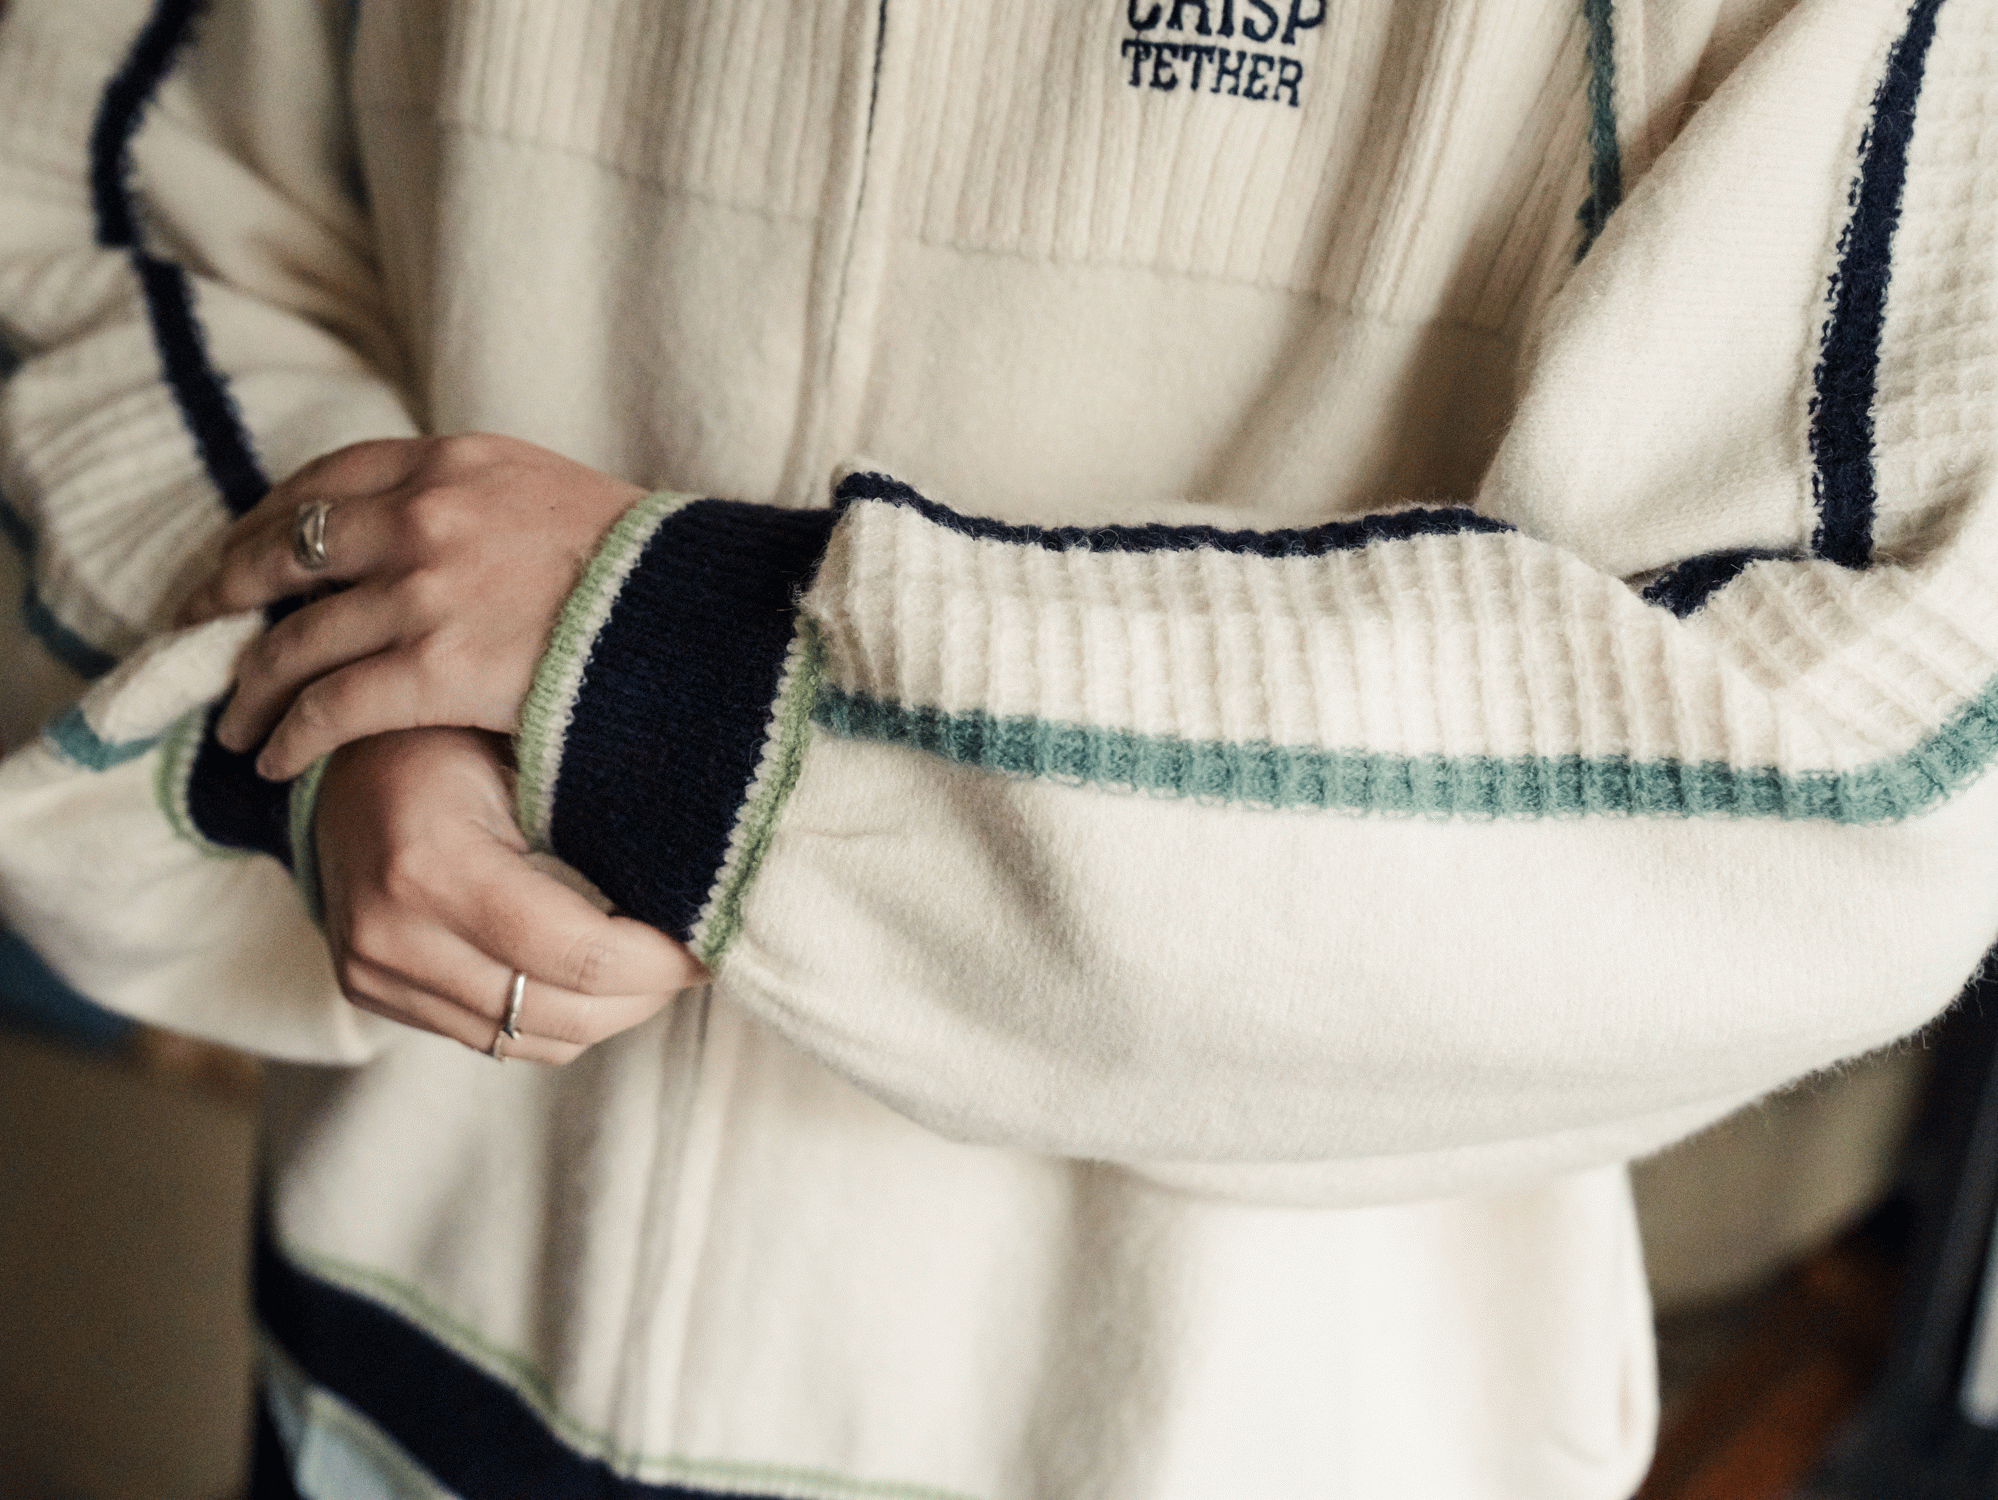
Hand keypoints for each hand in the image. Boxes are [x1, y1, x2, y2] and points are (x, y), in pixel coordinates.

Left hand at [177, 434, 645, 780]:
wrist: (705, 619)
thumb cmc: (647, 573)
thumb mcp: (553, 496)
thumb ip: (480, 504)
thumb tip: (429, 537)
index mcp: (454, 460)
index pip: (323, 483)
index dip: (265, 525)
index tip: (239, 557)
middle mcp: (424, 514)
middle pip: (284, 553)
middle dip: (227, 596)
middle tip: (200, 631)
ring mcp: (427, 590)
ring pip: (297, 639)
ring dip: (251, 686)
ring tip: (232, 721)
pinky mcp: (440, 667)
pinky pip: (333, 705)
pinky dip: (291, 734)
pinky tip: (274, 759)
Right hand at [315, 726, 705, 1062]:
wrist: (330, 753)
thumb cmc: (448, 732)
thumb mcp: (521, 751)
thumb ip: (596, 818)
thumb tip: (704, 881)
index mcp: (430, 865)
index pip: (578, 954)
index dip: (661, 961)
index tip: (713, 938)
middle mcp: (390, 934)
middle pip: (560, 1015)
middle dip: (646, 995)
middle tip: (698, 956)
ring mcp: (370, 973)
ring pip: (530, 1042)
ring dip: (607, 1015)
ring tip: (653, 966)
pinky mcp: (367, 993)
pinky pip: (491, 1038)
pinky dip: (553, 1015)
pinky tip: (592, 974)